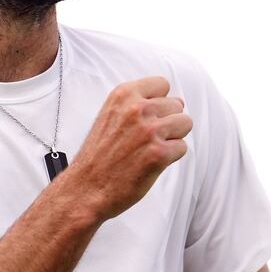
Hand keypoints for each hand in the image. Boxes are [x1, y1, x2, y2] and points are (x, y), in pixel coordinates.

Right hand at [64, 77, 191, 218]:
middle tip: (145, 139)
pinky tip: (151, 163)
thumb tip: (178, 101)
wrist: (86, 187)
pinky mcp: (159, 154)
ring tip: (150, 149)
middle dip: (167, 121)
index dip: (159, 102)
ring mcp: (149, 131)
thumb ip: (137, 103)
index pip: (162, 84)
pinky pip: (182, 147)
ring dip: (172, 137)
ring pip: (184, 123)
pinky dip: (170, 157)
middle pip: (177, 105)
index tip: (148, 117)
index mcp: (123, 94)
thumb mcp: (110, 115)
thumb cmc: (99, 155)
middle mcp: (137, 109)